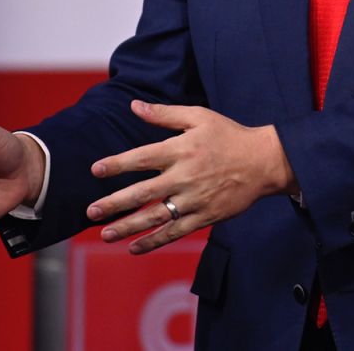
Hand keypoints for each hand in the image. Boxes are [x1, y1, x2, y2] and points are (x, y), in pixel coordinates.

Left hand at [86, 101, 296, 253]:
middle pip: (142, 193)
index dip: (117, 164)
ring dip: (128, 227)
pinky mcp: (204, 216)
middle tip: (91, 211)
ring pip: (155, 216)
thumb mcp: (199, 116)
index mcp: (181, 150)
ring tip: (105, 234)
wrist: (263, 162)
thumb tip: (134, 106)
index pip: (142, 158)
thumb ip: (165, 114)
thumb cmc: (229, 135)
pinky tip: (134, 247)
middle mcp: (184, 176)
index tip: (95, 170)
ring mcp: (194, 199)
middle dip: (114, 203)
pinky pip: (174, 232)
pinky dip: (153, 241)